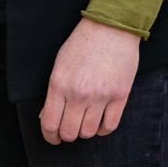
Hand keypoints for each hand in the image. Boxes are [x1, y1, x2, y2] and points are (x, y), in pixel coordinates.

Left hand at [38, 17, 140, 144]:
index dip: (49, 135)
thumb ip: (53, 92)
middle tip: (66, 131)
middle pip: (69, 132)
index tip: (51, 138)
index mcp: (58, 84)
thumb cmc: (81, 44)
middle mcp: (78, 93)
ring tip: (82, 123)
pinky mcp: (120, 97)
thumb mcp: (59, 65)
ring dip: (84, 131)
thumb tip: (47, 117)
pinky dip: (102, 130)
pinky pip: (110, 126)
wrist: (110, 28)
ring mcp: (101, 96)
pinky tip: (98, 123)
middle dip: (65, 135)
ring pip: (89, 132)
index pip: (50, 122)